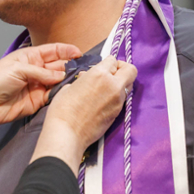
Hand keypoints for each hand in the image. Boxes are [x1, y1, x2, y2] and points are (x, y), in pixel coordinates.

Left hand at [0, 43, 81, 131]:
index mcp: (30, 56)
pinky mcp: (38, 101)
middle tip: (84, 69)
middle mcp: (36, 70)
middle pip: (59, 66)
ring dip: (68, 81)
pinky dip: (62, 94)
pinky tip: (69, 91)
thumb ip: (42, 72)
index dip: (67, 51)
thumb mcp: (18, 70)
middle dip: (71, 66)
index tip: (80, 53)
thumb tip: (61, 74)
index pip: (54, 51)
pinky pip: (54, 96)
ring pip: (59, 81)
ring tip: (80, 80)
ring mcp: (38, 85)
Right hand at [32, 56, 136, 172]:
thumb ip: (85, 79)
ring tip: (103, 90)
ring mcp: (118, 101)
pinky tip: (101, 102)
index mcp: (100, 74)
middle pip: (130, 70)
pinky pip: (122, 99)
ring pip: (127, 85)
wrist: (67, 133)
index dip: (107, 63)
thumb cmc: (63, 109)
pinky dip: (115, 96)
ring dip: (119, 84)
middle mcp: (113, 85)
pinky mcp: (118, 113)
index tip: (101, 67)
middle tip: (111, 74)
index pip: (113, 60)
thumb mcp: (70, 86)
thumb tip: (89, 77)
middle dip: (122, 69)